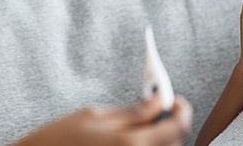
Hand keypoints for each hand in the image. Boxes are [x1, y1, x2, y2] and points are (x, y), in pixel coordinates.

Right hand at [14, 95, 191, 145]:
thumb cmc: (60, 138)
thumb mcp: (95, 116)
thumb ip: (133, 111)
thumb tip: (159, 100)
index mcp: (131, 143)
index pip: (178, 126)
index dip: (182, 109)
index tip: (176, 100)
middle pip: (174, 142)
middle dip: (170, 123)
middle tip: (156, 109)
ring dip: (158, 137)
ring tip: (138, 126)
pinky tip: (127, 141)